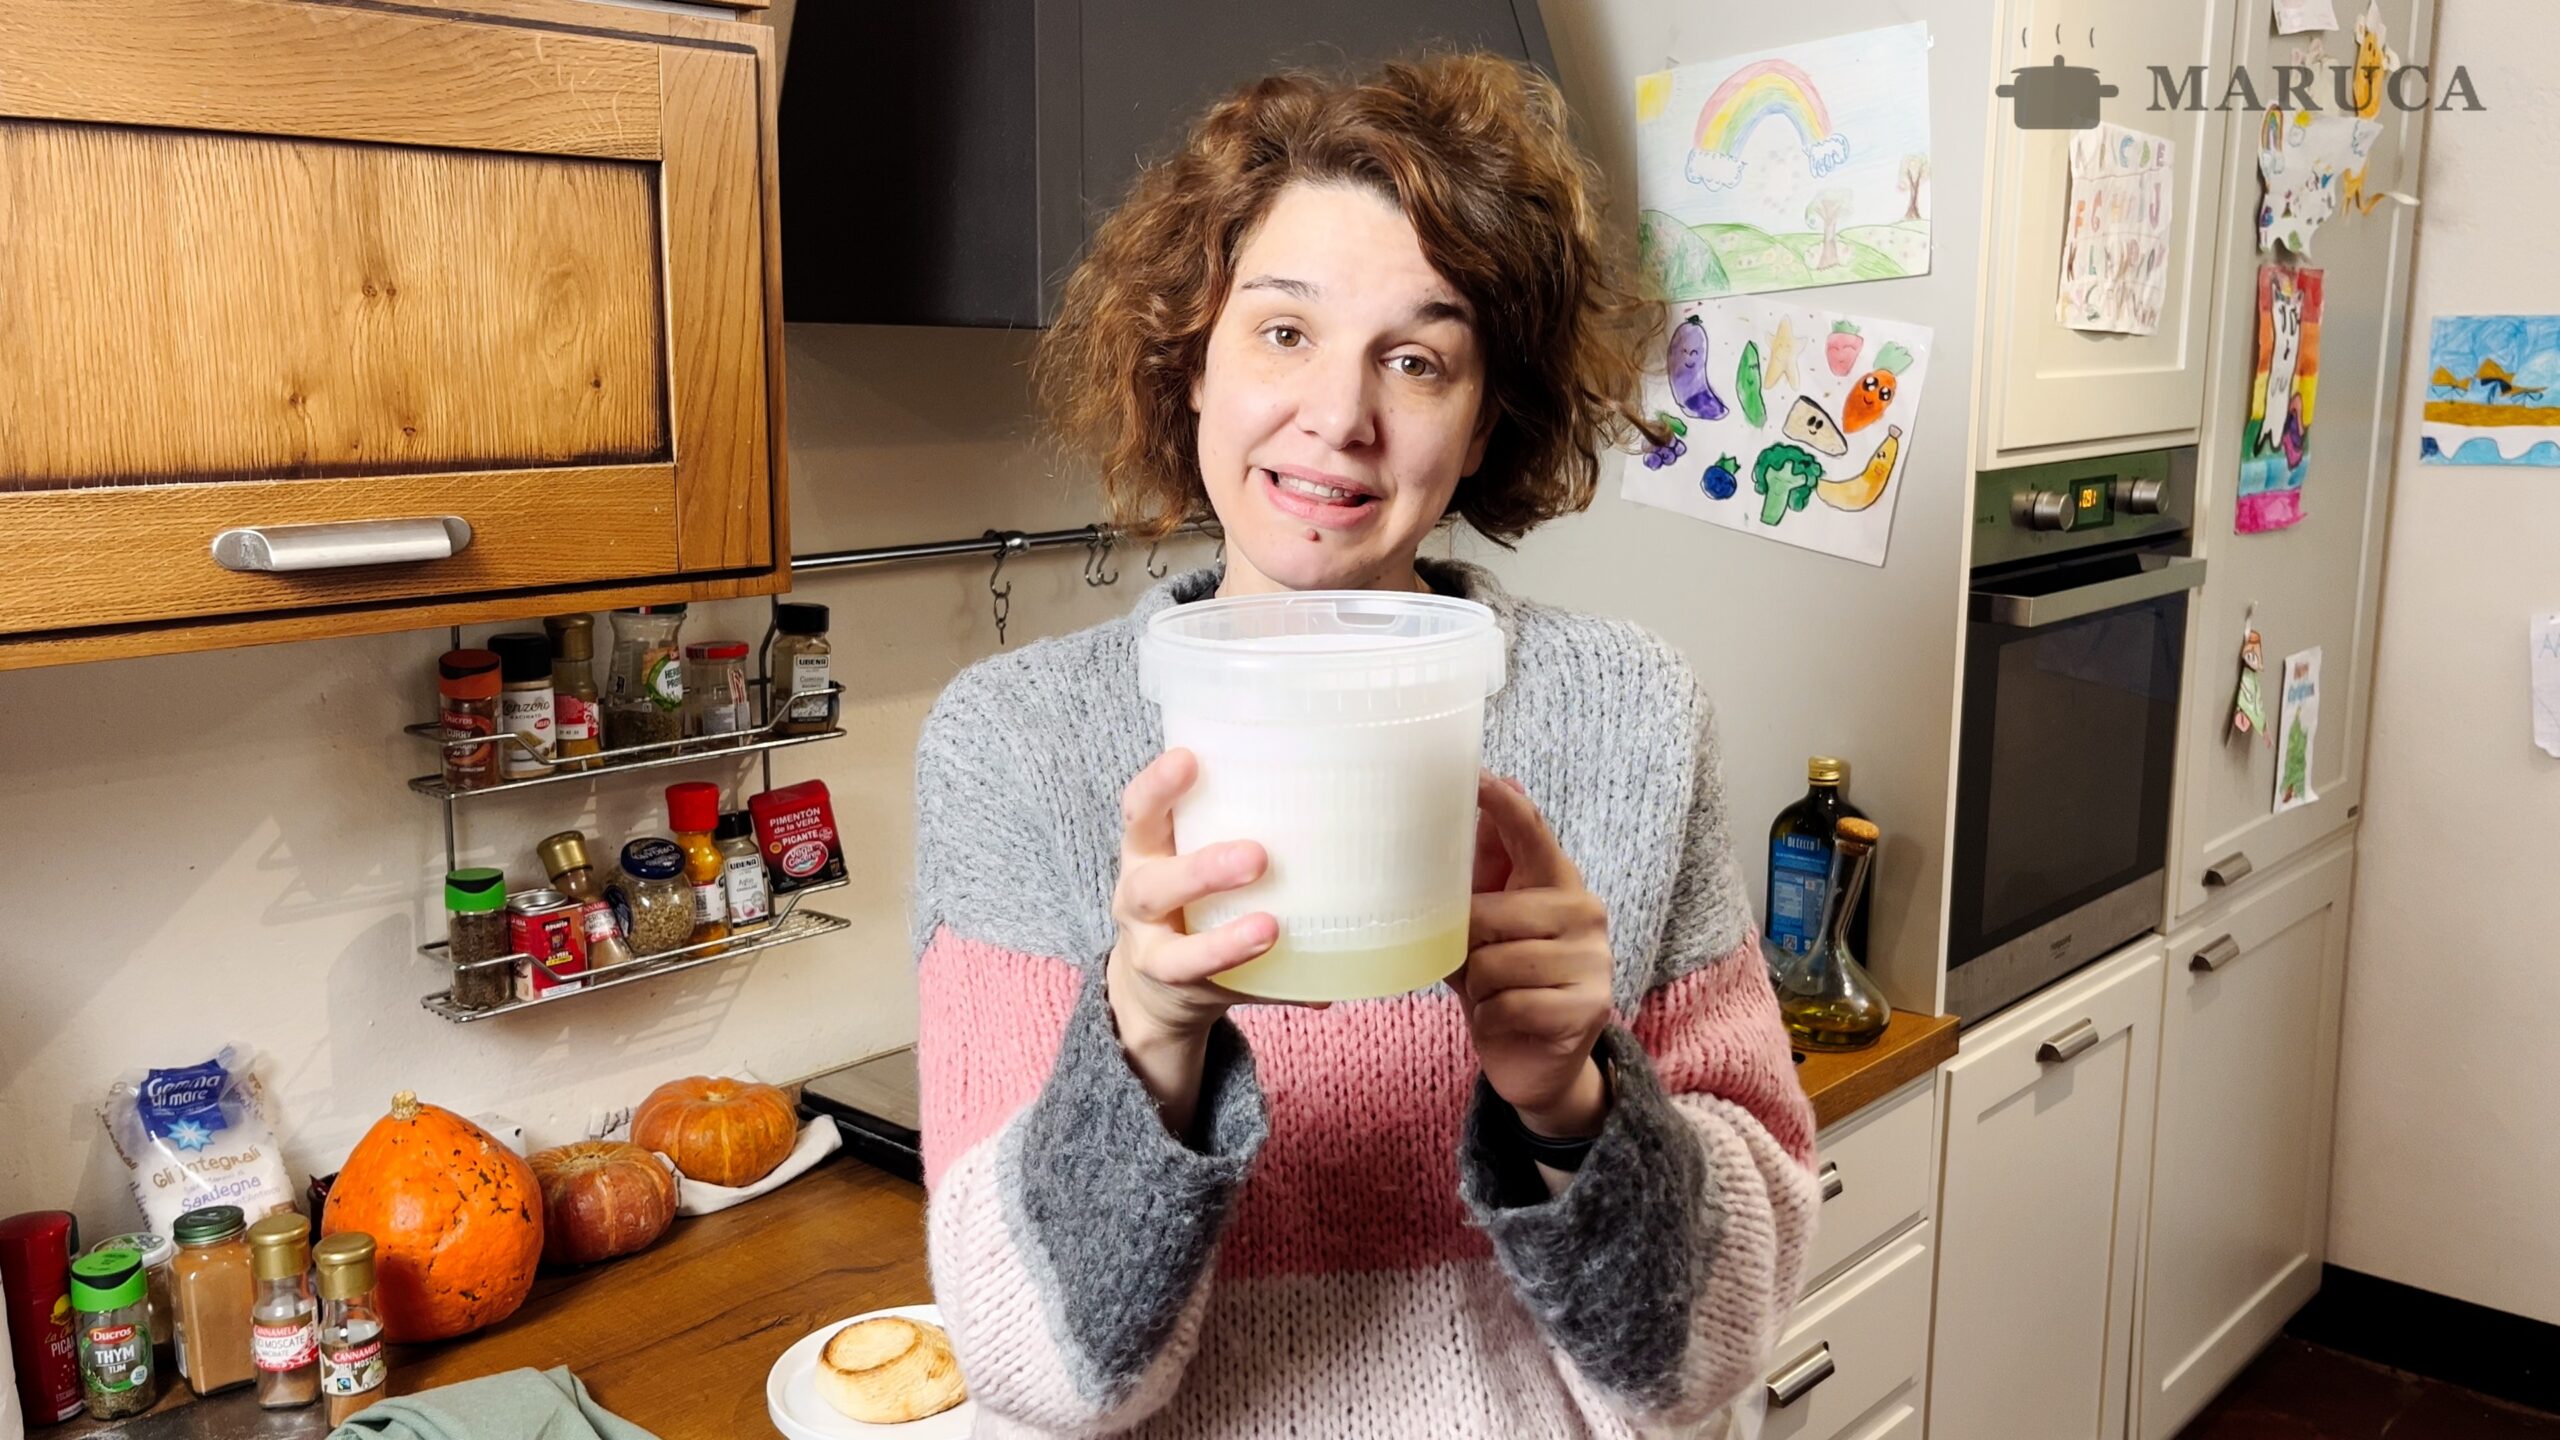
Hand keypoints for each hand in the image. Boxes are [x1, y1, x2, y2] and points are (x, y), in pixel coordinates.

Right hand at [1105, 748, 1319, 1133]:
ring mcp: (1154, 954)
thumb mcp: (1196, 851)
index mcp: (1146, 851)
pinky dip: (1266, 985)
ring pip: (1179, 953)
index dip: (1158, 785)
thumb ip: (1241, 822)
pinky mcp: (1186, 994)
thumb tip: (1352, 788)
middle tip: (1258, 856)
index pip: (1138, 812)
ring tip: (1270, 929)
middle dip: (1203, 870)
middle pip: (1153, 885)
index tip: (1190, 760)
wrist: (1155, 983)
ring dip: (1227, 941)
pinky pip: (1221, 991)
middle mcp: (1138, 901)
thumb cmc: (1194, 893)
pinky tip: (1312, 988)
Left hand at [1452, 772, 1614, 1138]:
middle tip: (1477, 968)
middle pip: (1487, 914)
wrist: (1538, 1062)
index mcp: (1558, 882)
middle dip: (1466, 949)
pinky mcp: (1590, 1007)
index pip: (1532, 833)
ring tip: (1495, 997)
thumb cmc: (1505, 982)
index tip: (1477, 775)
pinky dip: (1491, 1020)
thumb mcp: (1487, 925)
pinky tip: (1506, 1021)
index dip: (1504, 804)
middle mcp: (1585, 912)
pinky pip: (1507, 1005)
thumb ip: (1485, 870)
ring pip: (1493, 965)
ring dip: (1478, 991)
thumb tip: (1486, 792)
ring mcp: (1594, 960)